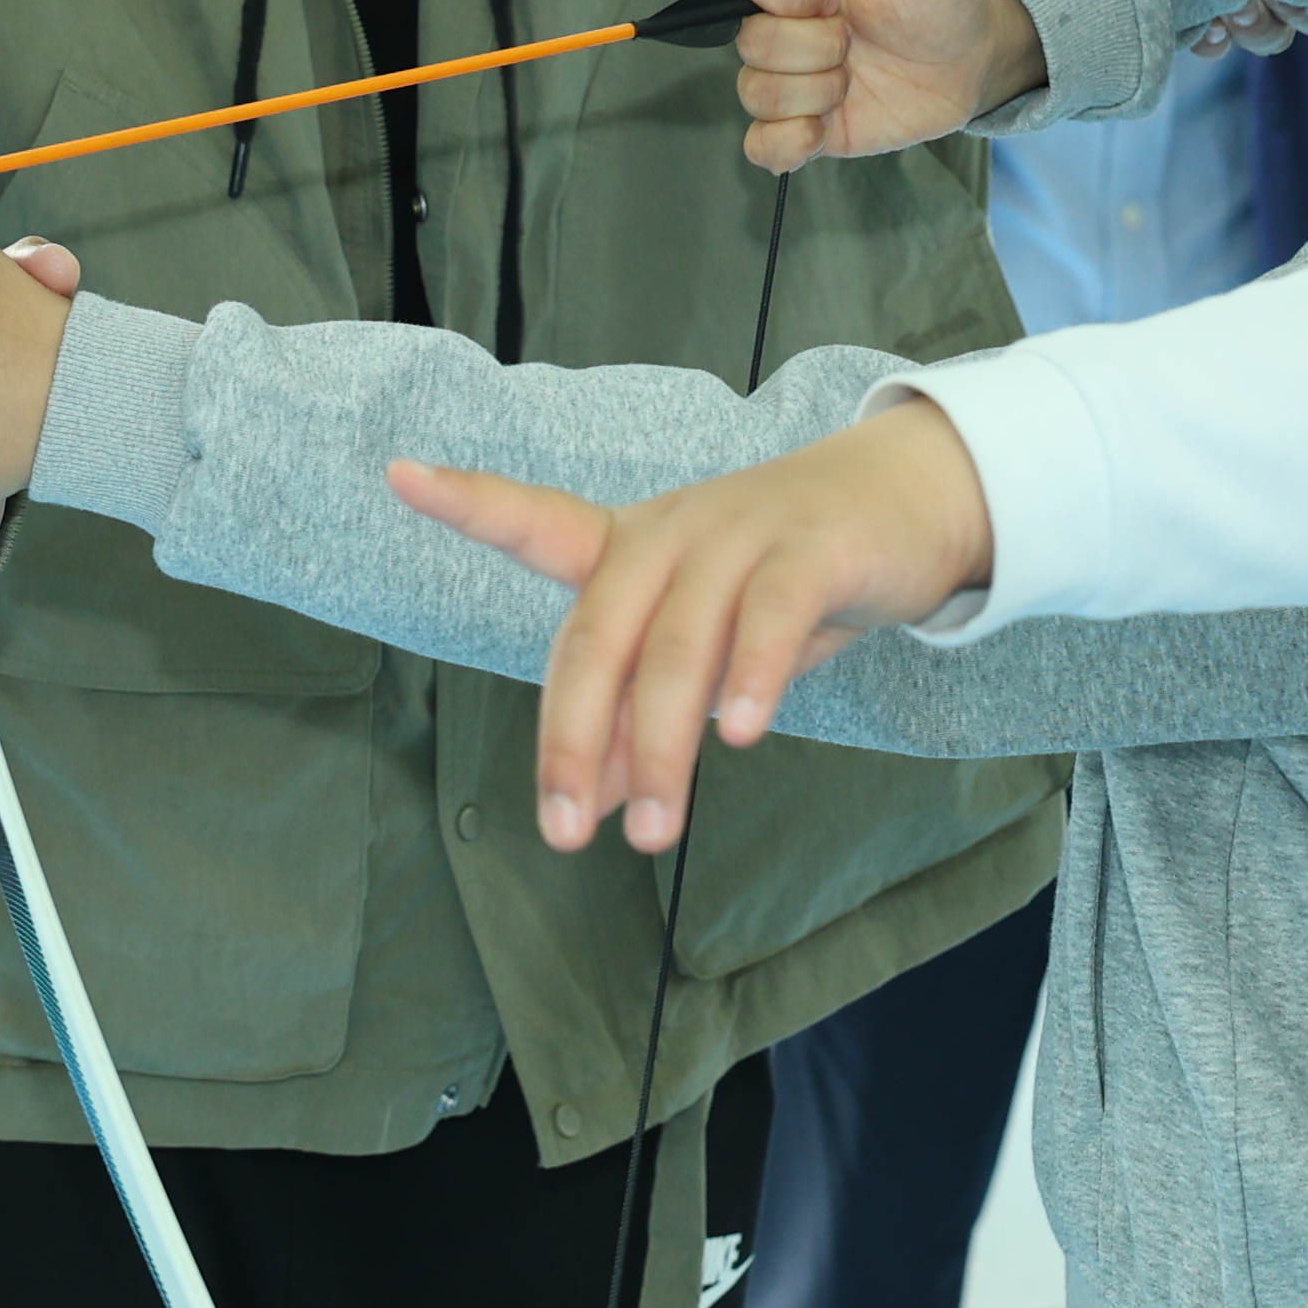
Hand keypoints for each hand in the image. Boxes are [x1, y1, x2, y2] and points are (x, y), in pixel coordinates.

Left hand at [395, 402, 998, 850]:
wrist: (906, 503)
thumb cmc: (781, 583)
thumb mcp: (703, 653)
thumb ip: (641, 721)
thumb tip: (593, 807)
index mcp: (627, 548)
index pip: (534, 520)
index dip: (469, 501)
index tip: (400, 475)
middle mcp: (669, 534)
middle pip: (597, 638)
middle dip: (574, 741)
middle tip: (564, 830)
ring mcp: (739, 536)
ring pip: (677, 647)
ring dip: (661, 747)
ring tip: (657, 832)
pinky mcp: (810, 551)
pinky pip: (768, 618)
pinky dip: (749, 679)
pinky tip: (740, 734)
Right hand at [730, 0, 1043, 172]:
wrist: (972, 58)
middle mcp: (782, 26)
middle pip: (751, 41)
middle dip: (814, 46)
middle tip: (856, 39)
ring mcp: (791, 81)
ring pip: (756, 93)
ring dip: (814, 92)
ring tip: (853, 79)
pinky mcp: (805, 129)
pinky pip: (762, 146)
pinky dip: (786, 143)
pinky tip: (821, 129)